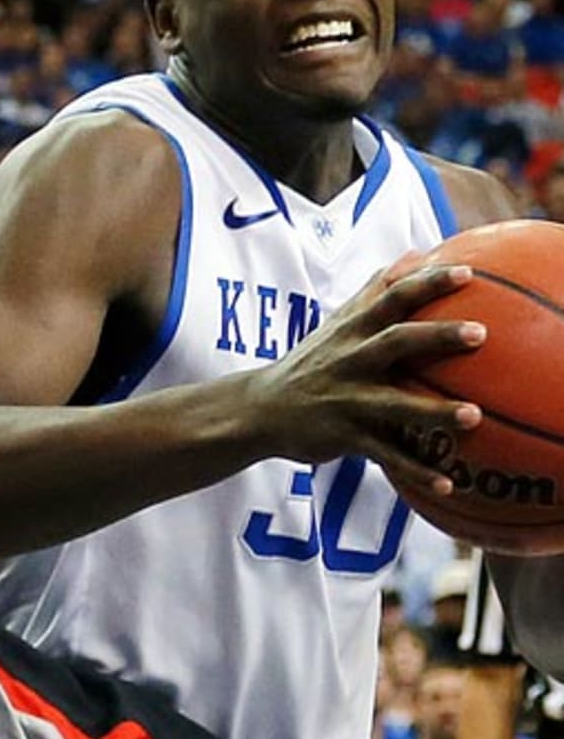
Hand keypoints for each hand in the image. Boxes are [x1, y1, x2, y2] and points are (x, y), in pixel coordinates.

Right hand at [245, 260, 484, 496]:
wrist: (259, 410)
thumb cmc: (309, 364)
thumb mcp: (335, 324)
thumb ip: (374, 292)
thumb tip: (412, 255)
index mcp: (352, 332)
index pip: (391, 298)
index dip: (426, 284)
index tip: (466, 273)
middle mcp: (350, 361)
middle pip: (396, 341)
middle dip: (436, 337)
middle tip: (479, 333)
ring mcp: (347, 400)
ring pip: (395, 404)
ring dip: (434, 411)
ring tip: (473, 416)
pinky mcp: (343, 436)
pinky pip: (385, 456)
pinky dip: (415, 471)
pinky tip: (448, 484)